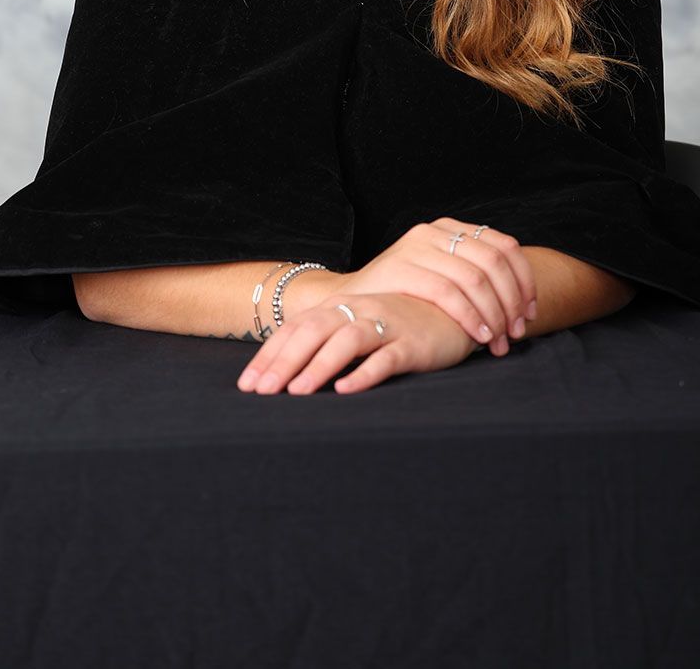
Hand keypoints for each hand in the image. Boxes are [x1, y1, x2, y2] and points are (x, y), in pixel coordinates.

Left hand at [236, 290, 478, 395]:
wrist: (452, 312)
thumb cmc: (397, 324)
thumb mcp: (357, 326)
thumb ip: (324, 341)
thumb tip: (281, 373)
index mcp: (340, 308)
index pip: (296, 329)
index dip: (270, 355)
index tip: (247, 385)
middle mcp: (359, 311)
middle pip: (314, 332)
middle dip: (285, 362)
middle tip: (262, 392)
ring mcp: (387, 325)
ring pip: (346, 341)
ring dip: (319, 365)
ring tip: (297, 392)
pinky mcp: (413, 344)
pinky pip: (387, 358)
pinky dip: (365, 373)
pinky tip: (347, 390)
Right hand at [332, 218, 537, 357]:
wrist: (350, 303)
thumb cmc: (404, 298)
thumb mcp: (442, 276)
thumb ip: (473, 276)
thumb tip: (522, 302)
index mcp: (450, 228)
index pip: (504, 246)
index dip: (524, 281)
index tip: (530, 313)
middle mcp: (435, 230)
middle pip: (493, 262)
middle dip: (512, 301)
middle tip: (516, 333)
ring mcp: (416, 246)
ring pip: (474, 278)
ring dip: (494, 314)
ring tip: (499, 342)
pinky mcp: (401, 267)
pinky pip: (448, 292)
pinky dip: (470, 316)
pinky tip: (479, 337)